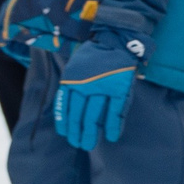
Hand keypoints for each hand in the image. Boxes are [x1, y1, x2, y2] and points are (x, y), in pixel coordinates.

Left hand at [52, 26, 143, 148]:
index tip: (67, 136)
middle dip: (78, 132)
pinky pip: (115, 110)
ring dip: (90, 132)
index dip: (65, 122)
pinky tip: (111, 136)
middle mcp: (84, 84)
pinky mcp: (119, 87)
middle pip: (79, 114)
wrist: (114, 39)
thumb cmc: (94, 57)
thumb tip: (66, 113)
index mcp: (71, 79)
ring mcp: (102, 86)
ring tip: (89, 144)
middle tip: (80, 145)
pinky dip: (112, 125)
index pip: (65, 106)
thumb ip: (71, 87)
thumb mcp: (76, 68)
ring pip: (93, 115)